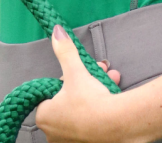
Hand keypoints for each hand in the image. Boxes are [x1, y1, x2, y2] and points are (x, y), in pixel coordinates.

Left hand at [34, 25, 124, 142]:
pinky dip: (100, 108)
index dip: (65, 81)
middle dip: (84, 83)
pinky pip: (91, 122)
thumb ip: (64, 51)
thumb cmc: (88, 100)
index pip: (50, 95)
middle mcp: (54, 134)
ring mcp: (71, 142)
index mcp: (44, 117)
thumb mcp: (74, 71)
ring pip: (82, 110)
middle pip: (68, 101)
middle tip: (97, 71)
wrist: (117, 126)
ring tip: (110, 78)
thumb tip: (56, 31)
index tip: (77, 74)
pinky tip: (112, 93)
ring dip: (95, 92)